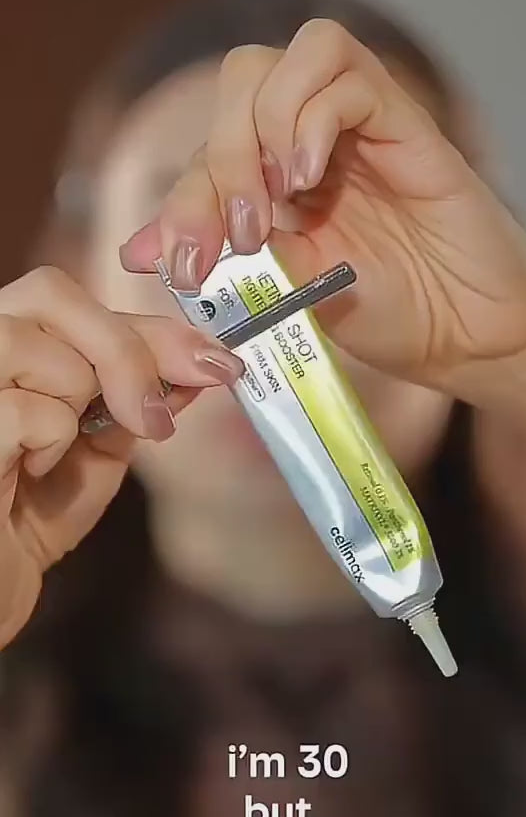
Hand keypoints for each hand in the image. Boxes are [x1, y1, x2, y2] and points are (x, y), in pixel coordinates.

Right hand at [0, 267, 241, 645]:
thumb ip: (134, 402)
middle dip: (125, 353)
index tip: (214, 363)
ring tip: (56, 453)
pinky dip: (50, 443)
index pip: (74, 298)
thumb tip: (194, 366)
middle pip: (51, 291)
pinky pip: (28, 409)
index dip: (151, 326)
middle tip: (151, 418)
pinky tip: (29, 475)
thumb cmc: (24, 526)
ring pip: (35, 344)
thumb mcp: (94, 454)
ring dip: (74, 402)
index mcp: (5, 348)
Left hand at [120, 18, 525, 408]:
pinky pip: (345, 75)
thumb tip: (138, 250)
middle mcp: (314, 144)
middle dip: (217, 163)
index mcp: (280, 184)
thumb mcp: (288, 295)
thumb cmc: (388, 316)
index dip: (179, 202)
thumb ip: (226, 264)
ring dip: (260, 129)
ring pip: (289, 60)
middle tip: (235, 236)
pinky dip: (312, 118)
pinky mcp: (405, 123)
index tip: (175, 264)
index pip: (209, 154)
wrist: (466, 336)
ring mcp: (359, 128)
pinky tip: (309, 180)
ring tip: (277, 204)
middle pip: (240, 86)